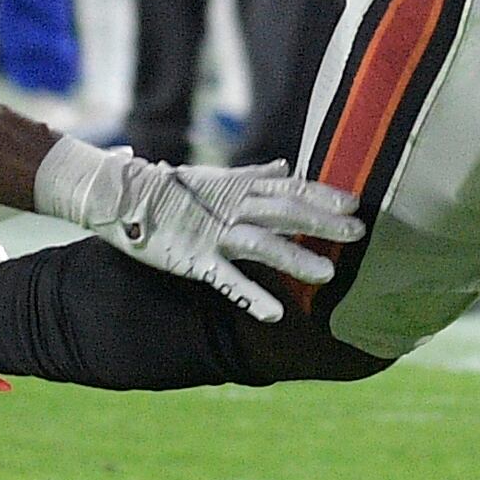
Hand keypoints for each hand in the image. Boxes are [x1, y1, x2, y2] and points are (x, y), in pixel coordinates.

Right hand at [31, 139, 362, 321]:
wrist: (120, 194)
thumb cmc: (172, 187)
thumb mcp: (218, 178)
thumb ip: (255, 175)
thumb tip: (286, 165)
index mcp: (239, 187)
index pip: (288, 188)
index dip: (322, 195)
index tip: (354, 201)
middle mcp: (232, 208)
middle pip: (285, 213)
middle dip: (322, 222)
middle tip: (359, 232)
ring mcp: (214, 233)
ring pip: (262, 244)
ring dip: (295, 258)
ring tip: (328, 274)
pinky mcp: (194, 259)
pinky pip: (228, 280)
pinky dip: (253, 295)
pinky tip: (277, 313)